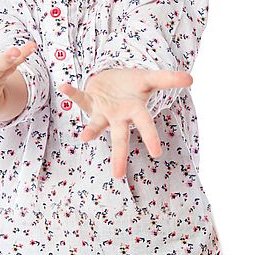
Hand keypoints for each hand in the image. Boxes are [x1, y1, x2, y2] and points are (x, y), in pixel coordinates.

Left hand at [59, 68, 192, 178]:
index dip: (151, 137)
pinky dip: (72, 93)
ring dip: (91, 130)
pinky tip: (65, 86)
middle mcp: (118, 116)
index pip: (145, 125)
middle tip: (118, 175)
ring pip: (96, 124)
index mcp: (135, 111)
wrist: (112, 78)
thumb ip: (168, 79)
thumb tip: (190, 79)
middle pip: (120, 137)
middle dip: (119, 154)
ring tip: (84, 137)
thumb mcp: (150, 79)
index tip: (156, 153)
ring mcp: (102, 111)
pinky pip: (80, 98)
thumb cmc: (132, 84)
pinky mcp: (88, 101)